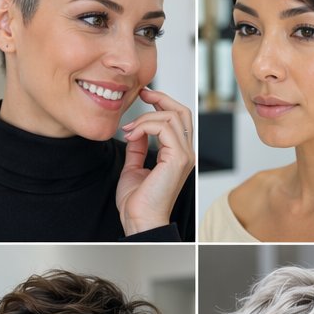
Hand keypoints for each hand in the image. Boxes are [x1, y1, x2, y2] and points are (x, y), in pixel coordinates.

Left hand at [116, 87, 194, 235]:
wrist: (139, 219)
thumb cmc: (137, 202)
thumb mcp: (134, 167)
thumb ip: (137, 148)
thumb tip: (136, 131)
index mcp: (177, 155)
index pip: (177, 119)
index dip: (162, 103)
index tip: (143, 96)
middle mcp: (185, 153)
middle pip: (181, 112)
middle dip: (161, 98)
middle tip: (141, 93)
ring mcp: (184, 155)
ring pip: (172, 116)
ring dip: (145, 117)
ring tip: (128, 129)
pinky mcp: (177, 158)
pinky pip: (164, 128)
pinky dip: (144, 125)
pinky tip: (131, 134)